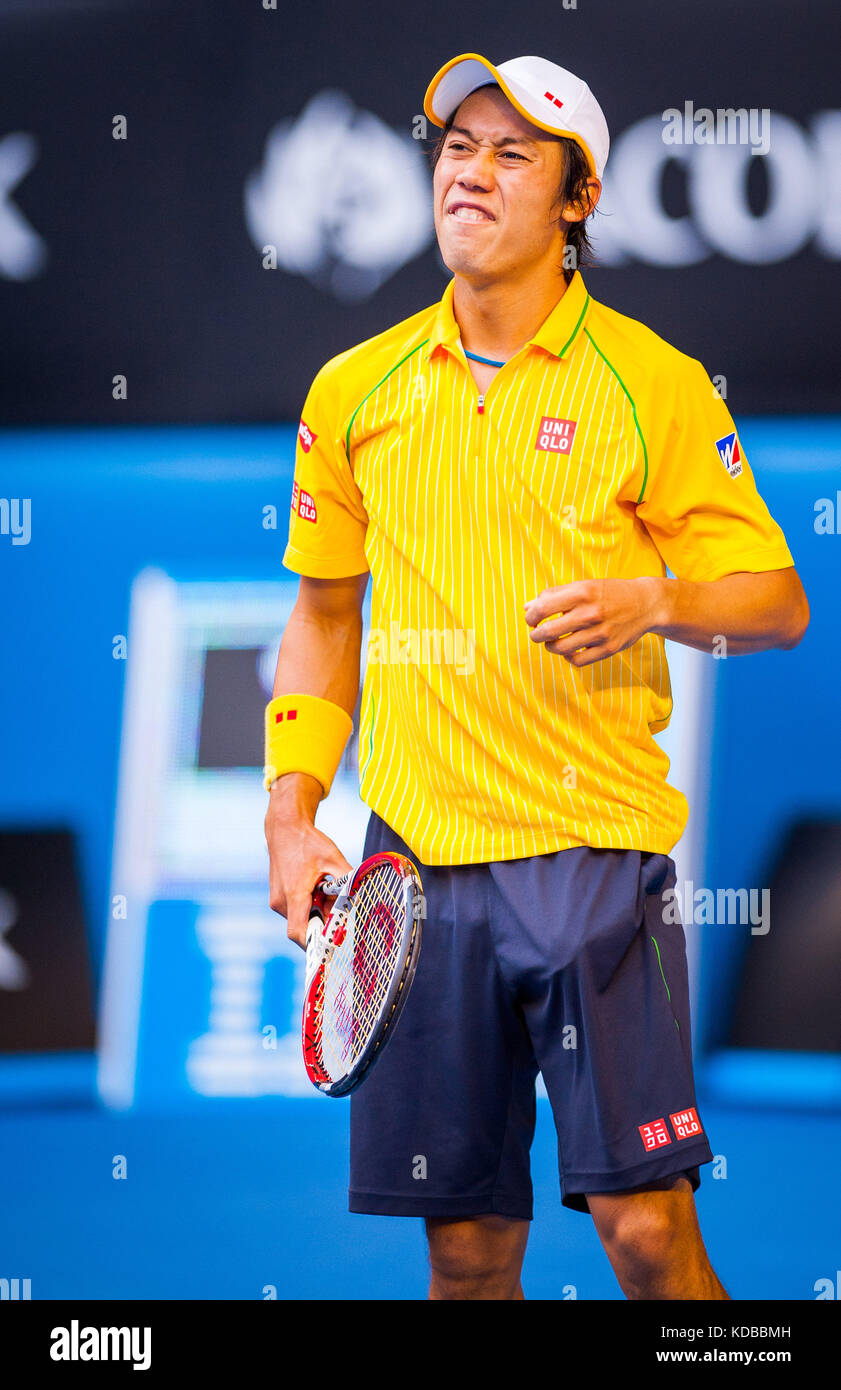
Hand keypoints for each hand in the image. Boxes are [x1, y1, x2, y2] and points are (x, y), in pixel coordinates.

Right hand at [265, 802, 353, 949]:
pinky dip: (309, 907)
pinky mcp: (278, 897)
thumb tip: (364, 894)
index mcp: (293, 894)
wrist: (284, 828)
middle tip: (338, 909)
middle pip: (304, 927)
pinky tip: (317, 889)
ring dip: (316, 914)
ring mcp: (277, 900)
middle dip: (323, 923)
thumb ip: (347, 879)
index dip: (315, 944)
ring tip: (326, 892)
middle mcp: (281, 901)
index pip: (299, 933)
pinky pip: (295, 912)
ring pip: (300, 919)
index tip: (332, 945)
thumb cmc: (308, 842)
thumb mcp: (333, 858)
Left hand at [523, 577, 664, 666]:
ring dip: (550, 647)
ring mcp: (600, 633)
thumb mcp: (582, 586)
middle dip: (536, 635)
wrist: (645, 603)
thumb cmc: (608, 593)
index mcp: (581, 592)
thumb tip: (527, 607)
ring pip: (560, 649)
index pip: (542, 608)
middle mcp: (590, 613)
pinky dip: (568, 657)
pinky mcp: (608, 649)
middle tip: (537, 634)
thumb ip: (554, 595)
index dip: (531, 617)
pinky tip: (569, 650)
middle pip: (548, 632)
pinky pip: (577, 661)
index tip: (531, 619)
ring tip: (552, 642)